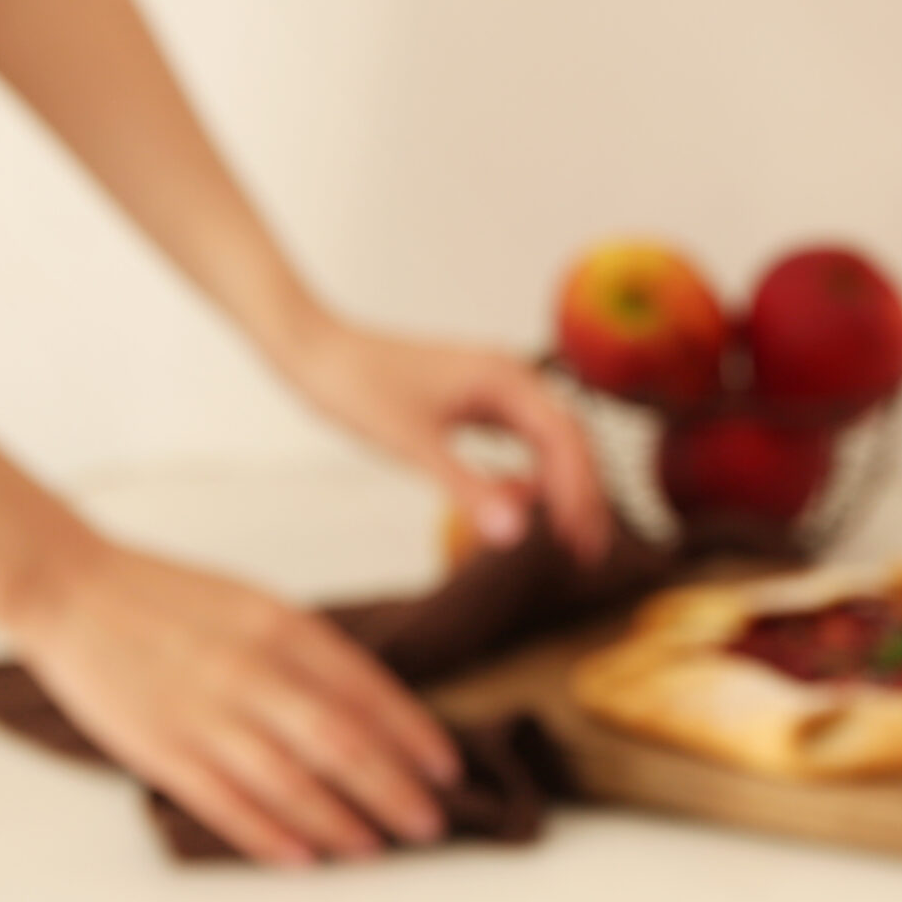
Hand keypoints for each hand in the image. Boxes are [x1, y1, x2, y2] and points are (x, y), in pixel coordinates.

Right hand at [10, 536, 457, 865]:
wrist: (76, 591)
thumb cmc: (173, 599)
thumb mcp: (257, 604)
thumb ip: (309, 651)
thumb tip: (369, 704)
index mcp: (284, 626)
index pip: (369, 689)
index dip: (414, 734)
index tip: (447, 766)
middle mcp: (254, 671)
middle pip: (343, 742)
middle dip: (394, 788)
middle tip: (430, 822)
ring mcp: (207, 714)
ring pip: (291, 782)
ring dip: (339, 821)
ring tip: (373, 848)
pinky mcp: (162, 750)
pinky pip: (225, 804)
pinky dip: (268, 836)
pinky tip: (301, 859)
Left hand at [283, 320, 611, 564]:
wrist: (313, 350)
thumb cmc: (357, 388)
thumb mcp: (412, 444)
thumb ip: (466, 488)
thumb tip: (514, 535)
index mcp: (505, 377)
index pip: (565, 438)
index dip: (580, 490)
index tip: (581, 539)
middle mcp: (508, 376)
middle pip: (567, 438)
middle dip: (582, 493)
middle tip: (588, 551)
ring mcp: (491, 386)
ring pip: (546, 439)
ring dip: (559, 485)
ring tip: (567, 536)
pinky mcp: (470, 399)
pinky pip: (518, 437)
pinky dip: (529, 471)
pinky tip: (522, 500)